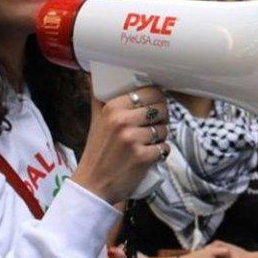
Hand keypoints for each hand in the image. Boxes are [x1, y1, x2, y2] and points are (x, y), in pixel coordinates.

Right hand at [73, 86, 169, 203]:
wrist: (93, 184)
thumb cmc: (97, 151)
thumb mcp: (96, 120)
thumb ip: (100, 97)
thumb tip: (96, 72)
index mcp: (112, 108)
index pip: (150, 92)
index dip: (158, 99)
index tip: (155, 105)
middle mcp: (122, 121)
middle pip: (161, 109)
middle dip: (163, 117)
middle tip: (154, 125)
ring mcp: (132, 139)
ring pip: (165, 129)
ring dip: (162, 136)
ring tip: (151, 141)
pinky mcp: (142, 157)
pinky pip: (164, 148)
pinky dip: (162, 152)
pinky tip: (153, 154)